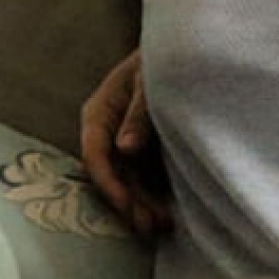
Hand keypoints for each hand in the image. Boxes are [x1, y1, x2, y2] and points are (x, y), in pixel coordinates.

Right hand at [81, 48, 172, 236]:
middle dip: (129, 202)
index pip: (95, 153)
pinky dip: (155, 195)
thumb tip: (125, 149)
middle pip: (112, 174)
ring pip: (129, 180)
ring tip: (163, 226)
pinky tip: (170, 213)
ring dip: (143, 204)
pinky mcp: (144, 150)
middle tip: (149, 226)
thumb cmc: (163, 60)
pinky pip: (145, 177)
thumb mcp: (149, 81)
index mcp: (98, 113)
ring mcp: (125, 143)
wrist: (183, 53)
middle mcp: (107, 133)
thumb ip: (140, 112)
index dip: (109, 182)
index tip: (126, 204)